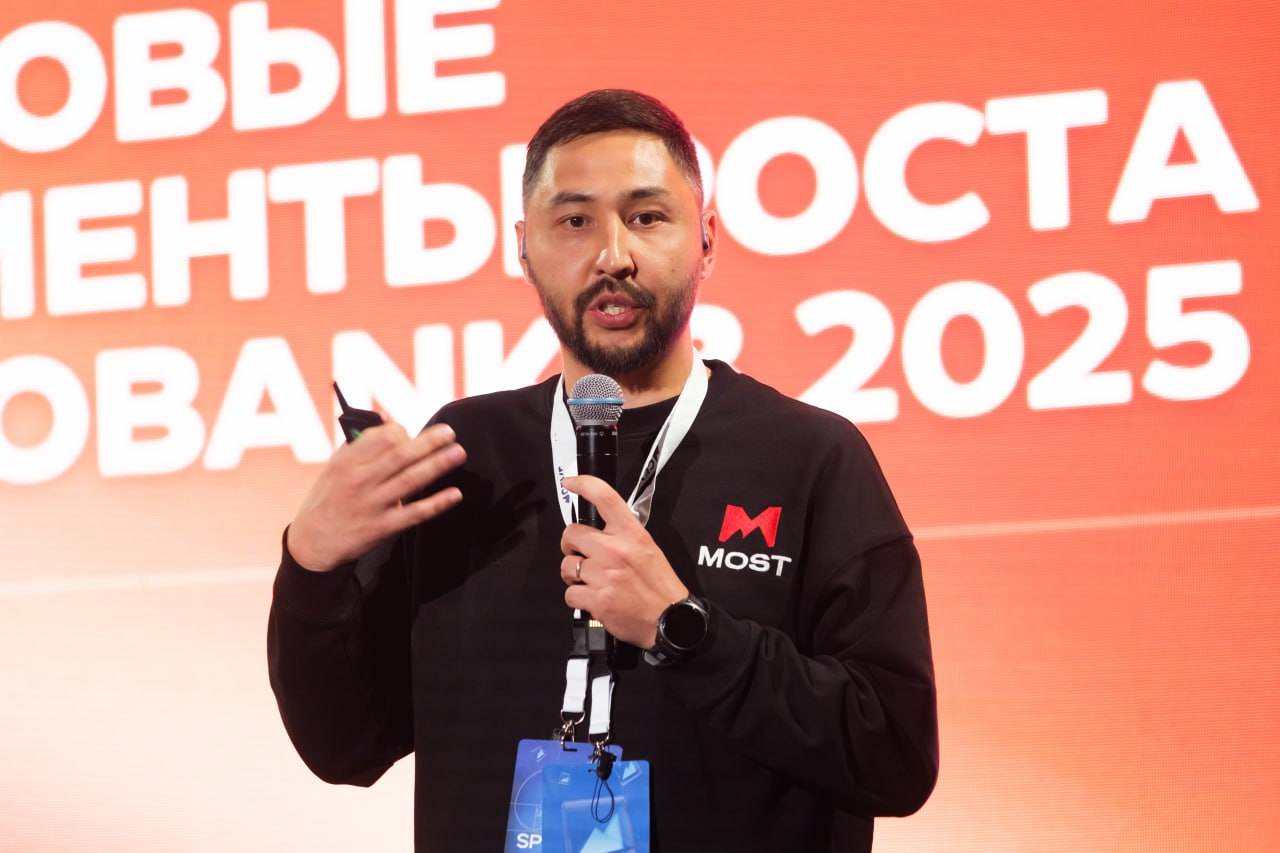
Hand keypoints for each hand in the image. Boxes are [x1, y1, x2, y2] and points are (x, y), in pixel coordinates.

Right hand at [287, 422, 465, 571]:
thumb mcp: (335, 467)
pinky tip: (454, 494)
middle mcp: (360, 482)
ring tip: (458, 453)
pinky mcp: (382, 528)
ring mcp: (372, 505)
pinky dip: (436, 504)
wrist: (312, 543)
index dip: (402, 432)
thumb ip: (359, 442)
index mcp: (348, 463)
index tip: (413, 433)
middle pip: (400, 455)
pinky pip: (414, 514)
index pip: (382, 438)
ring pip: (410, 480)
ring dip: (438, 465)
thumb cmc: (329, 498)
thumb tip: (388, 418)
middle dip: (429, 442)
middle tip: (450, 432)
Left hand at [559, 475, 687, 647]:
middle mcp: (616, 551)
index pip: (605, 497)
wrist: (671, 620)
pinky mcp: (597, 599)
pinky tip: (593, 598)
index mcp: (631, 535)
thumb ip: (624, 535)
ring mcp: (605, 575)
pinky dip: (577, 599)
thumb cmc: (660, 586)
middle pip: (571, 534)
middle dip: (570, 545)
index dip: (583, 484)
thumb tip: (599, 529)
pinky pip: (570, 594)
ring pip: (566, 566)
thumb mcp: (648, 549)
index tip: (571, 482)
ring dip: (573, 575)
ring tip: (590, 581)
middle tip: (580, 555)